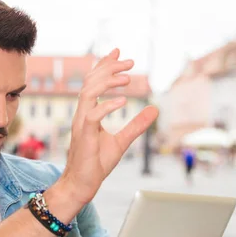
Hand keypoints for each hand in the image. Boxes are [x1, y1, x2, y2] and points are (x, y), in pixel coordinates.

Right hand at [59, 48, 158, 204]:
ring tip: (128, 79)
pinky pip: (93, 116)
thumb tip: (154, 109)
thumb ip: (136, 125)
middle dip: (108, 68)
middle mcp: (82, 115)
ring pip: (88, 94)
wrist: (83, 184)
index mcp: (88, 113)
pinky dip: (108, 106)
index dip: (104, 66)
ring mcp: (81, 124)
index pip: (93, 83)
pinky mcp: (84, 136)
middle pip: (90, 82)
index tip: (118, 52)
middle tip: (130, 62)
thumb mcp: (122, 141)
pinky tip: (124, 101)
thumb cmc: (97, 163)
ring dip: (107, 83)